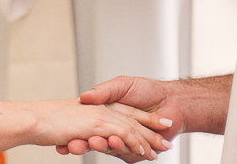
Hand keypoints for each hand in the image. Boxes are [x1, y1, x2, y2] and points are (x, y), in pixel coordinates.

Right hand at [56, 77, 181, 159]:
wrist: (174, 100)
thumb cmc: (149, 90)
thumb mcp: (121, 84)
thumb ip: (104, 91)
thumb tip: (86, 96)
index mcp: (107, 112)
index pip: (88, 125)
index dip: (74, 134)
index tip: (62, 138)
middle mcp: (113, 127)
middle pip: (95, 139)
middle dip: (81, 144)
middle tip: (69, 145)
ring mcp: (123, 140)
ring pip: (109, 146)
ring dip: (97, 146)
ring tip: (90, 143)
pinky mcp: (135, 150)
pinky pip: (125, 150)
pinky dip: (119, 146)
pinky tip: (112, 142)